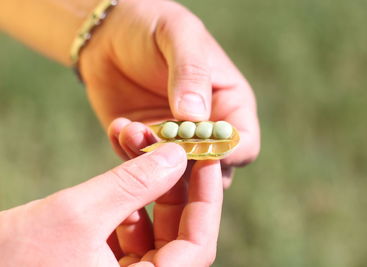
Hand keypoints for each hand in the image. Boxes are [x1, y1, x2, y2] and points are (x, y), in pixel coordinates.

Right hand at [0, 144, 222, 266]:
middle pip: (178, 232)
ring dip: (147, 182)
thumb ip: (134, 184)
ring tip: (137, 140)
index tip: (206, 156)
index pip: (198, 245)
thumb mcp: (79, 214)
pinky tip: (121, 166)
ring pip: (154, 226)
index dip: (206, 198)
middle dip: (174, 182)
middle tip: (172, 141)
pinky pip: (130, 229)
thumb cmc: (13, 259)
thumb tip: (177, 155)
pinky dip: (127, 197)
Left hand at [80, 0, 259, 186]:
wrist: (110, 33)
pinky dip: (129, 153)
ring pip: (175, 176)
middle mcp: (206, 129)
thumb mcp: (179, 36)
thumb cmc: (154, 26)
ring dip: (153, 161)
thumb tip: (196, 117)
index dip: (229, 153)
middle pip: (212, 171)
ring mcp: (174, 141)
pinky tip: (119, 127)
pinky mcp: (144, 144)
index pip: (244, 145)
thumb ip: (191, 74)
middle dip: (187, 166)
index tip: (202, 148)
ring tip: (131, 130)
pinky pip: (141, 165)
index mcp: (229, 104)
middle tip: (160, 144)